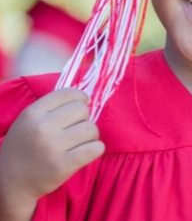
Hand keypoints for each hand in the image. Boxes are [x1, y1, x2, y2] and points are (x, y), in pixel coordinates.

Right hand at [0, 88, 104, 205]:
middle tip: (76, 129)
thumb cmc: (25, 147)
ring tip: (81, 142)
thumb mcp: (29, 120)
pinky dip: (96, 149)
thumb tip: (85, 98)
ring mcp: (52, 147)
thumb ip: (52, 107)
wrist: (8, 183)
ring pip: (91, 129)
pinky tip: (88, 151)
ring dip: (91, 135)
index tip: (83, 104)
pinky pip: (95, 148)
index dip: (81, 97)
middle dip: (84, 118)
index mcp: (33, 112)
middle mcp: (42, 127)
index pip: (68, 93)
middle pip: (82, 110)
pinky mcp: (62, 166)